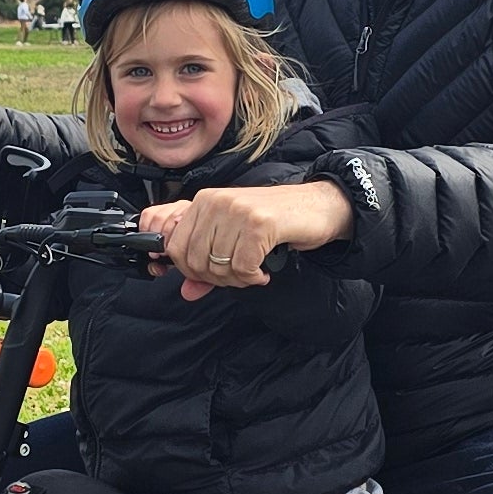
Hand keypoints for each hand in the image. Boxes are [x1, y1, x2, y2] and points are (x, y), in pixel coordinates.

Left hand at [135, 177, 354, 297]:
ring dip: (237, 280)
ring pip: (218, 266)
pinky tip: (263, 271)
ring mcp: (237, 210)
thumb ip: (207, 266)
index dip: (190, 271)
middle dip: (216, 279)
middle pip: (195, 260)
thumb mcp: (234, 239)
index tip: (213, 274)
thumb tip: (187, 292)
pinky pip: (243, 267)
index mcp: (204, 201)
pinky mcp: (259, 223)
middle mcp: (216, 201)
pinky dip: (253, 277)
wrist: (317, 206)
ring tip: (253, 272)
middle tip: (238, 276)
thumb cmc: (274, 222)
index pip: (175, 246)